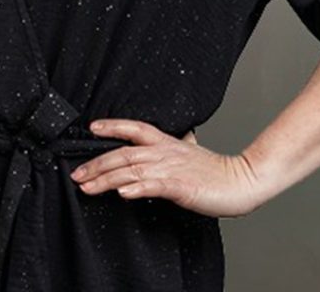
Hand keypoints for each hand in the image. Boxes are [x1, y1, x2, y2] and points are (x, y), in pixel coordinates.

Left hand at [71, 119, 266, 217]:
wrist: (243, 181)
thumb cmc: (217, 171)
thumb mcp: (190, 153)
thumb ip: (175, 147)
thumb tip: (172, 141)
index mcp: (166, 142)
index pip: (134, 127)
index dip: (112, 125)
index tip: (92, 127)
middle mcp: (164, 153)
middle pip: (123, 153)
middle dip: (96, 164)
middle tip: (76, 174)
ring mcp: (171, 169)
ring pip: (131, 170)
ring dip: (106, 179)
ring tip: (87, 187)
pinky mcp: (180, 187)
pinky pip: (153, 186)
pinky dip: (136, 188)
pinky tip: (122, 193)